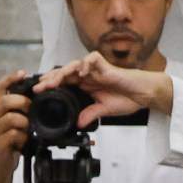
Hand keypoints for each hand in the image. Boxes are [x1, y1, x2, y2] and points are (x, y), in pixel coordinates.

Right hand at [0, 71, 30, 182]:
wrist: (0, 169)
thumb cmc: (10, 145)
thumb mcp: (17, 125)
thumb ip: (23, 112)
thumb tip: (40, 100)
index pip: (0, 88)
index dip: (11, 79)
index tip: (24, 74)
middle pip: (5, 100)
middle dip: (23, 103)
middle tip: (32, 109)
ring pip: (11, 117)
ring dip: (25, 122)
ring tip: (28, 129)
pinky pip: (13, 134)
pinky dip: (23, 137)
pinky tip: (24, 141)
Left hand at [34, 53, 173, 124]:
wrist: (143, 95)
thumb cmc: (127, 99)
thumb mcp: (104, 111)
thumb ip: (90, 115)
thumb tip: (77, 123)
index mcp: (86, 85)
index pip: (64, 82)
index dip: (51, 86)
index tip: (39, 93)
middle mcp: (88, 75)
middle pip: (64, 72)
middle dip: (50, 79)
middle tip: (39, 87)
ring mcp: (96, 69)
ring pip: (74, 65)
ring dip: (62, 72)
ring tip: (53, 82)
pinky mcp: (105, 65)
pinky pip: (91, 58)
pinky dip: (85, 64)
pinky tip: (81, 73)